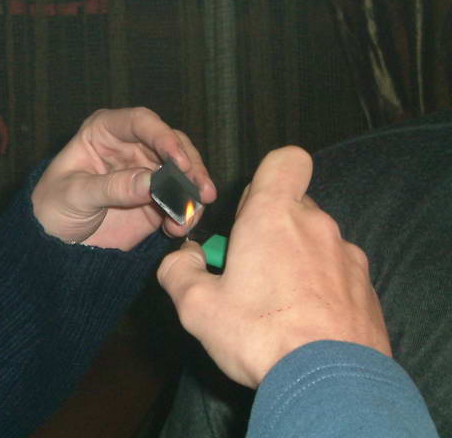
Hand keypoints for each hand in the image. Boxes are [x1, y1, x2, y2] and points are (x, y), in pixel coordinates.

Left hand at [31, 107, 215, 250]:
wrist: (53, 243)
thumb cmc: (53, 206)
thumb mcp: (76, 195)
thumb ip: (113, 187)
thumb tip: (153, 182)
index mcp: (105, 131)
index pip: (141, 122)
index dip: (163, 137)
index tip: (179, 161)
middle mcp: (131, 146)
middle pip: (172, 145)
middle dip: (190, 167)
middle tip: (201, 191)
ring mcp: (147, 173)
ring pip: (183, 172)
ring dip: (193, 192)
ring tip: (189, 216)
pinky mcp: (156, 200)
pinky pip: (180, 201)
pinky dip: (186, 213)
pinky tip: (179, 228)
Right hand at [157, 146, 390, 387]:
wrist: (331, 384)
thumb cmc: (261, 334)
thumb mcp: (196, 306)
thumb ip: (178, 270)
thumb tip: (183, 257)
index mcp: (274, 216)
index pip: (286, 160)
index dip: (267, 177)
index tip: (248, 212)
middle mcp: (317, 226)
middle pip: (293, 207)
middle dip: (269, 230)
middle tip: (247, 273)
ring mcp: (348, 257)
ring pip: (315, 242)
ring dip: (295, 261)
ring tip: (276, 306)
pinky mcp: (367, 289)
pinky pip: (338, 274)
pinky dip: (320, 289)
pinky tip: (304, 324)